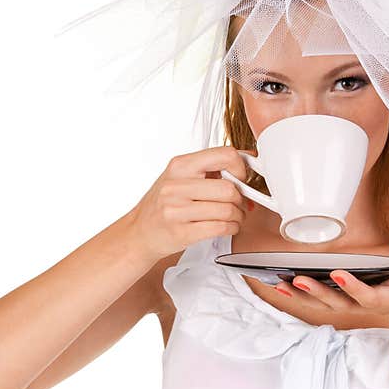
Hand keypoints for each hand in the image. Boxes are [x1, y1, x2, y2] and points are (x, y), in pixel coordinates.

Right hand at [125, 146, 251, 260]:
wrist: (139, 232)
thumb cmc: (163, 204)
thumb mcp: (180, 177)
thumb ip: (209, 167)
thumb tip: (248, 157)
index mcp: (179, 165)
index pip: (224, 155)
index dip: (240, 168)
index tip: (241, 178)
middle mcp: (176, 186)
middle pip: (229, 188)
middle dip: (241, 199)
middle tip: (240, 203)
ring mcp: (177, 210)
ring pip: (227, 210)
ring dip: (238, 216)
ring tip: (234, 216)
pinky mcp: (181, 232)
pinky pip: (220, 228)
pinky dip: (232, 228)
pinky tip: (228, 226)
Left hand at [265, 238, 388, 330]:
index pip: (369, 296)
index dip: (353, 288)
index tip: (338, 274)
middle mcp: (368, 304)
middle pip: (340, 303)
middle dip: (319, 294)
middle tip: (299, 280)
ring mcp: (354, 304)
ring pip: (326, 305)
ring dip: (303, 296)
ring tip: (281, 283)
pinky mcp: (345, 300)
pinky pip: (320, 301)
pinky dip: (301, 295)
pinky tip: (282, 285)